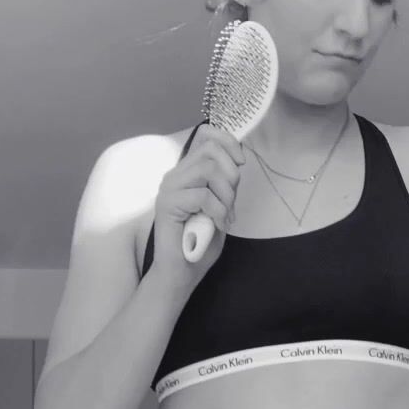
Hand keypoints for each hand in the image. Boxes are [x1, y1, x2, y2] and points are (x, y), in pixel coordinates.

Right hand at [150, 123, 244, 293]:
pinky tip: (218, 226)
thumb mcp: (220, 207)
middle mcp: (175, 175)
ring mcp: (169, 188)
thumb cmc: (200, 244)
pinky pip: (203, 196)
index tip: (241, 163)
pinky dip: (218, 212)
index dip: (228, 142)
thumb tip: (237, 161)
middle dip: (232, 176)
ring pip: (208, 169)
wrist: (181, 274)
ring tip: (225, 217)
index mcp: (187, 173)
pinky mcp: (167, 204)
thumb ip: (225, 184)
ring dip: (226, 195)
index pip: (205, 135)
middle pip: (211, 150)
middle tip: (232, 204)